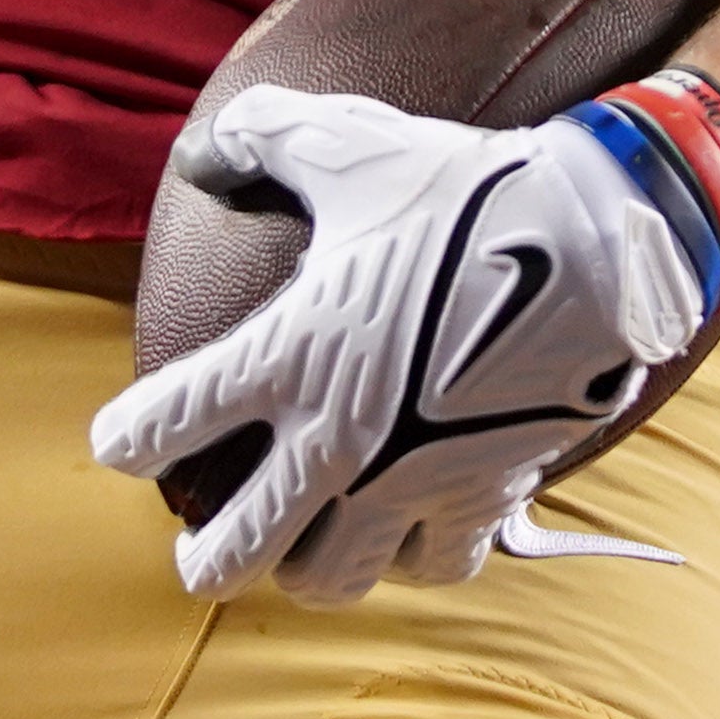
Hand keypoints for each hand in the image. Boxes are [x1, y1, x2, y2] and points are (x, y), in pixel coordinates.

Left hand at [88, 89, 705, 606]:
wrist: (596, 238)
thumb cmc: (464, 188)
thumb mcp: (353, 145)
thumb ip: (265, 138)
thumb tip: (205, 151)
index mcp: (286, 354)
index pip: (163, 426)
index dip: (127, 440)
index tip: (123, 443)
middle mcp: (335, 436)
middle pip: (232, 554)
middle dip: (204, 558)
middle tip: (200, 546)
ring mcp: (409, 478)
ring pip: (328, 580)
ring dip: (306, 569)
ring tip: (303, 549)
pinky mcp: (482, 494)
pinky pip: (433, 565)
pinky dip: (414, 555)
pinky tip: (409, 528)